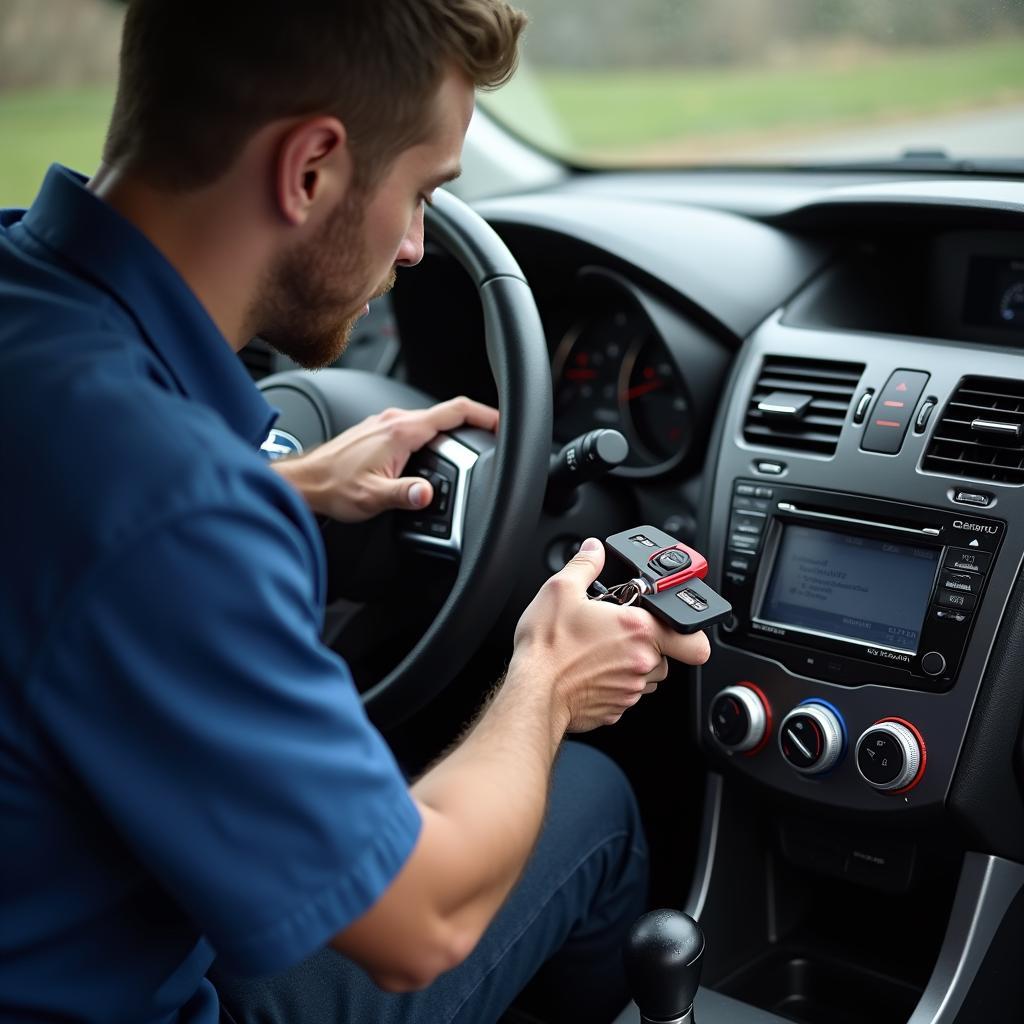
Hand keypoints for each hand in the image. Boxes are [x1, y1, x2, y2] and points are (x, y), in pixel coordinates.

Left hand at [272, 396, 498, 521]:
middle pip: (447, 415)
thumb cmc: (333, 487)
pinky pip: (416, 429)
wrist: (305, 482)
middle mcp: (395, 420)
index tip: (503, 423)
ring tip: (465, 456)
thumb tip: (427, 494)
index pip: (455, 410)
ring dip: (451, 435)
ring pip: (431, 422)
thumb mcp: (373, 497)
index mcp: (401, 430)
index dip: (485, 414)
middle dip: (473, 428)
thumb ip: (405, 495)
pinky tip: (431, 459)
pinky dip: (432, 439)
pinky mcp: (379, 431)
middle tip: (491, 444)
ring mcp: (386, 423)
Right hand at [512, 538, 710, 732]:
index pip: (694, 641)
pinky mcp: (615, 710)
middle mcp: (641, 663)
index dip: (690, 632)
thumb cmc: (547, 647)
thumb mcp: (561, 590)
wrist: (532, 692)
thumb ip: (586, 565)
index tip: (674, 625)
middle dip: (646, 642)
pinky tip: (588, 670)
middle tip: (616, 631)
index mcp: (638, 630)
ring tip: (598, 650)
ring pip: (645, 675)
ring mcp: (630, 691)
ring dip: (630, 663)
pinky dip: (612, 683)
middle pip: (665, 654)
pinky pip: (624, 694)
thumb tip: (593, 550)